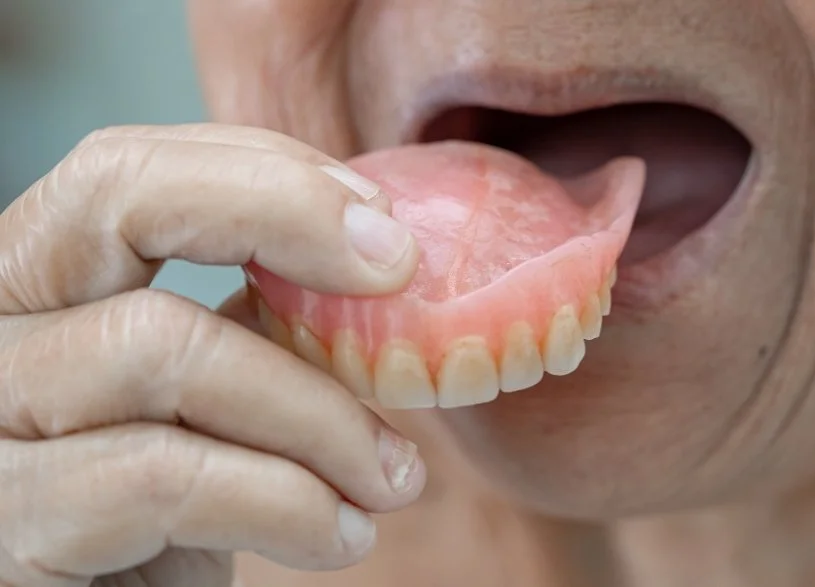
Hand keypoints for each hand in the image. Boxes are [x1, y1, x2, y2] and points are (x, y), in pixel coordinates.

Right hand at [0, 124, 425, 586]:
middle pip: (114, 198)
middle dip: (283, 213)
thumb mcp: (212, 410)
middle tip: (398, 271)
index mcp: (30, 292)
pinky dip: (287, 503)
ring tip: (391, 478)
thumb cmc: (170, 531)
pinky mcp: (6, 528)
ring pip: (165, 346)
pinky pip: (165, 476)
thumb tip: (370, 257)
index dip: (264, 174)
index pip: (125, 171)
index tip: (383, 231)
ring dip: (319, 414)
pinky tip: (339, 537)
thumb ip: (252, 330)